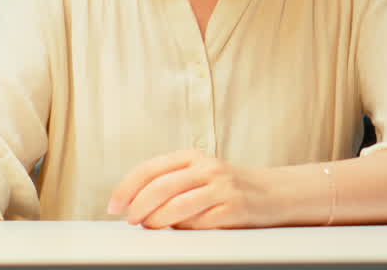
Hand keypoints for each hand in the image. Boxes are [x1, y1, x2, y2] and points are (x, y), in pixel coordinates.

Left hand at [107, 148, 279, 228]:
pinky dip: (183, 230)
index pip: (150, 169)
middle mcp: (207, 168)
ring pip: (176, 207)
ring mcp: (222, 188)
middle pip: (160, 187)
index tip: (114, 206)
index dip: (127, 188)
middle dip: (138, 207)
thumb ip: (170, 183)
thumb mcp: (198, 174)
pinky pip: (199, 224)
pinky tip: (181, 230)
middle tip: (131, 220)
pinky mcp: (233, 209)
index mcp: (192, 156)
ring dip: (156, 221)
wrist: (273, 193)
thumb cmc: (226, 187)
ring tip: (150, 227)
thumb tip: (132, 204)